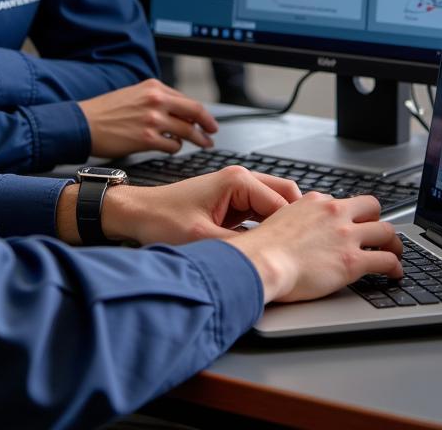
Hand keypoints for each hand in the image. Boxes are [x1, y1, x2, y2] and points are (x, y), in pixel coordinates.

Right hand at [77, 80, 217, 156]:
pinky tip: (172, 148)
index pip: (187, 100)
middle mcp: (156, 100)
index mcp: (153, 87)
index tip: (208, 121)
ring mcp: (153, 120)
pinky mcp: (147, 139)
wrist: (84, 124)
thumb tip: (178, 111)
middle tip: (212, 133)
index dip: (202, 113)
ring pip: (187, 131)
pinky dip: (176, 148)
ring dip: (197, 140)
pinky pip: (172, 146)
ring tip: (202, 145)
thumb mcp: (133, 94)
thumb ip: (156, 99)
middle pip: (194, 113)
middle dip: (207, 126)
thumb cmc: (105, 111)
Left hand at [102, 166, 302, 245]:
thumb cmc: (161, 218)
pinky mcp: (231, 203)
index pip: (284, 204)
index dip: (295, 230)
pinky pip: (261, 214)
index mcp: (237, 180)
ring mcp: (237, 190)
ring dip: (281, 227)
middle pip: (286, 197)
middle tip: (301, 251)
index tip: (303, 253)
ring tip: (287, 252)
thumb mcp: (201, 239)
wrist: (137, 214)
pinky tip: (268, 249)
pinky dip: (268, 229)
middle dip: (294, 223)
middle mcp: (240, 180)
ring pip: (275, 206)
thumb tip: (266, 262)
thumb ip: (238, 249)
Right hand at [230, 192, 403, 303]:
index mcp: (314, 202)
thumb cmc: (264, 248)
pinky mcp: (353, 260)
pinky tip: (395, 274)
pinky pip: (387, 260)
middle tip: (377, 235)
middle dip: (377, 220)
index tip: (349, 225)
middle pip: (371, 207)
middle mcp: (333, 213)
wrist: (263, 261)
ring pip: (386, 231)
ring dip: (393, 243)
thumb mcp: (277, 219)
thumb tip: (295, 228)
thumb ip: (294, 219)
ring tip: (395, 253)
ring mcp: (346, 235)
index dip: (348, 215)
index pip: (341, 202)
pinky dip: (396, 267)